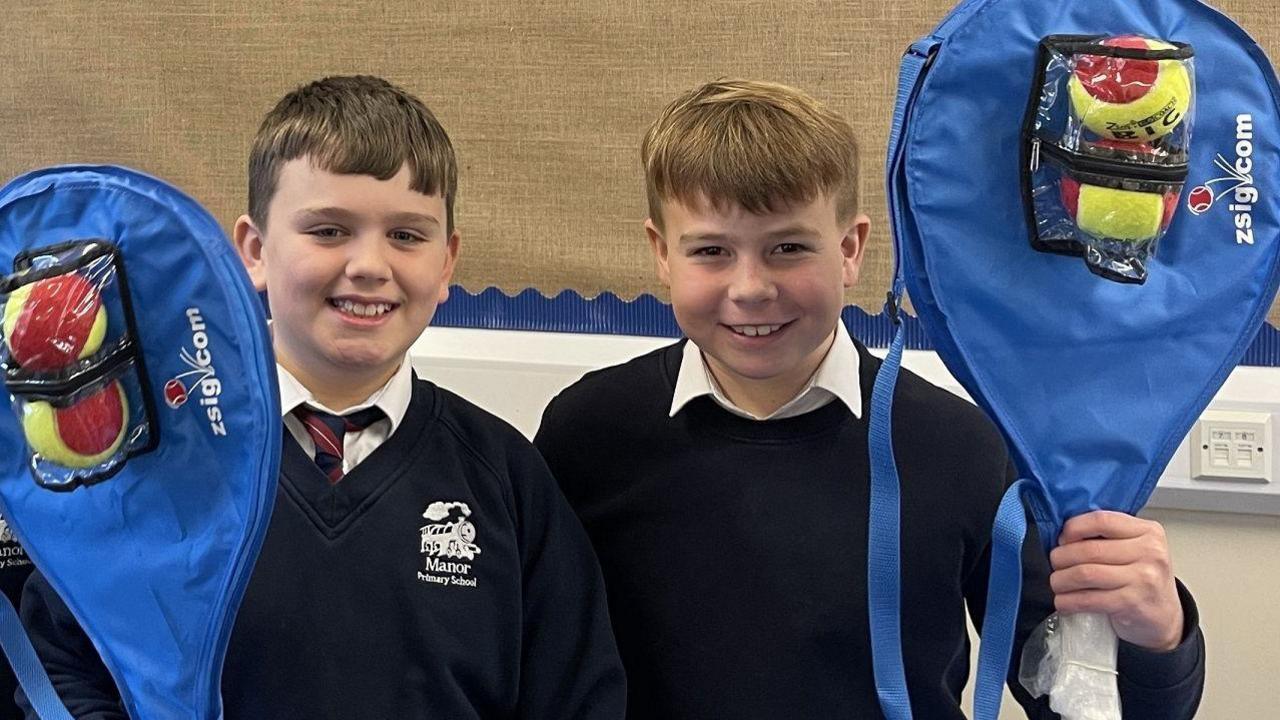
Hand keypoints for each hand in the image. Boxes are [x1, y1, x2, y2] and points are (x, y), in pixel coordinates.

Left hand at [1048, 510, 1183, 651]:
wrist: (1164, 614)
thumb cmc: (1142, 576)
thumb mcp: (1135, 547)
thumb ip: (1108, 535)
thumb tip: (1064, 534)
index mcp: (1148, 531)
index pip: (1102, 520)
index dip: (1074, 528)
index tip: (1063, 539)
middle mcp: (1149, 552)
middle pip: (1089, 550)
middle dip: (1061, 558)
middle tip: (1055, 564)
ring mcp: (1143, 579)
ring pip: (1085, 573)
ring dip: (1061, 580)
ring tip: (1057, 582)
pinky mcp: (1132, 603)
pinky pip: (1089, 599)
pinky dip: (1068, 601)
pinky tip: (1063, 602)